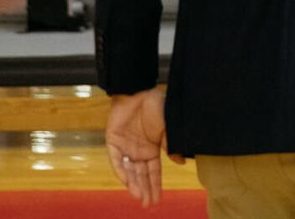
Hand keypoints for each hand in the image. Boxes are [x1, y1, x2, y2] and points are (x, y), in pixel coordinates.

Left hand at [106, 89, 181, 206]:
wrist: (138, 90)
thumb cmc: (156, 106)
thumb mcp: (167, 128)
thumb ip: (171, 145)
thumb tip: (182, 162)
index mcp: (152, 149)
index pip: (153, 172)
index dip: (155, 186)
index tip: (158, 200)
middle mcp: (138, 152)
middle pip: (141, 175)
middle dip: (145, 190)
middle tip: (148, 205)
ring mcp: (125, 148)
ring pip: (129, 171)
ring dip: (134, 184)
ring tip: (139, 197)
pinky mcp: (113, 142)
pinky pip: (116, 160)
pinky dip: (121, 171)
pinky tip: (127, 182)